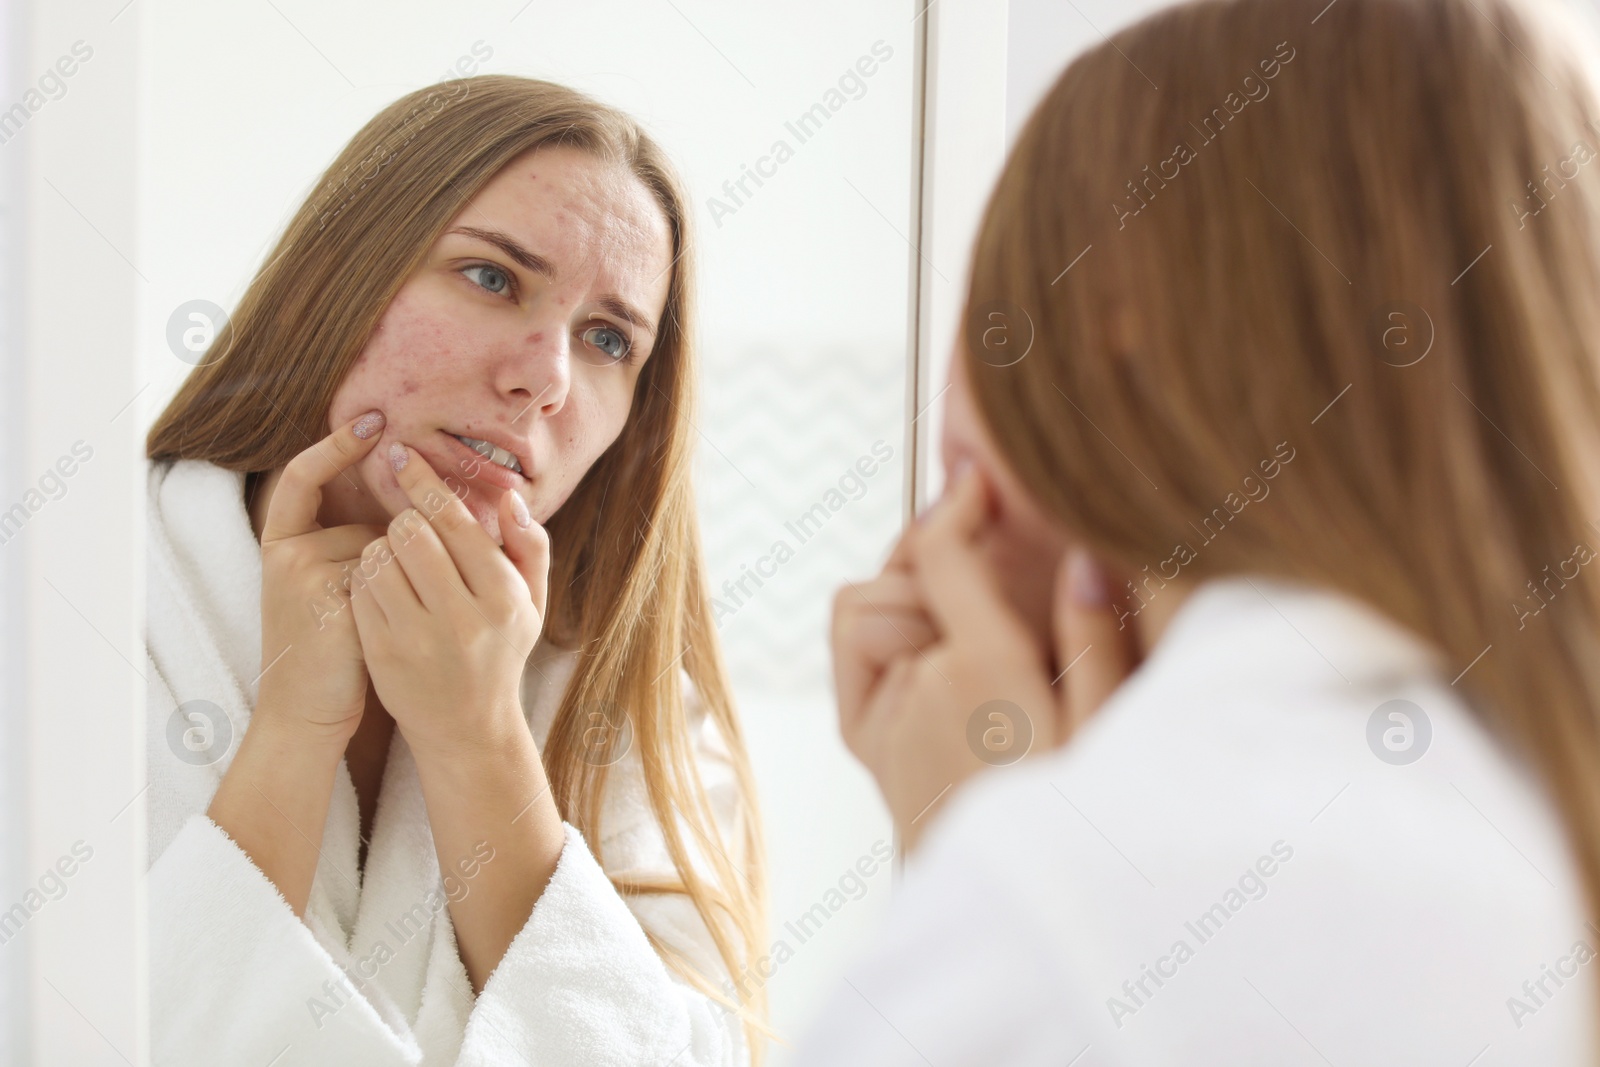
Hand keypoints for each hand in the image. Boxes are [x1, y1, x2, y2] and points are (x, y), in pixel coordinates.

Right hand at [255, 411, 389, 747]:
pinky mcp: (332, 603)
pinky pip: (390, 579)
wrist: (306, 711)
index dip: (335, 446)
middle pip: (365, 524)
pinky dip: (403, 600)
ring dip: (401, 583)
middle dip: (393, 557)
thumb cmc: (332, 647)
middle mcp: (285, 554)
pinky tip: (376, 633)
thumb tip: (409, 501)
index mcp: (279, 544)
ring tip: (370, 627)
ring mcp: (305, 578)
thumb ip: (350, 544)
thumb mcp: (329, 585)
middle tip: (374, 602)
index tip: (373, 419)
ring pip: (383, 552)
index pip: (303, 477)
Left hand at [349, 442, 549, 758]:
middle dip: (403, 517)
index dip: (422, 480)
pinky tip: (382, 590)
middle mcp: (463, 619)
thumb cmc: (500, 653)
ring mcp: (418, 639)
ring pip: (377, 557)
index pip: (455, 521)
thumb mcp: (532, 604)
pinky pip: (359, 590)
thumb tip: (508, 496)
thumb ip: (529, 546)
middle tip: (408, 524)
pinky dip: (365, 579)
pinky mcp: (382, 653)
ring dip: (381, 548)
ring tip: (398, 563)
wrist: (466, 728)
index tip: (401, 454)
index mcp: (504, 598)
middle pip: (410, 531)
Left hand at [831, 465, 1134, 852]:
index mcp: (983, 673)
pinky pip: (852, 651)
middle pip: (899, 572)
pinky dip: (878, 632)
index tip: (980, 485)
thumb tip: (1084, 558)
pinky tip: (930, 651)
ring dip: (907, 596)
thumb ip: (1095, 641)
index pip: (943, 553)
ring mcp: (881, 715)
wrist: (1009, 924)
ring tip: (970, 624)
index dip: (958, 504)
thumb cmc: (1076, 830)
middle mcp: (918, 687)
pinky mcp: (865, 741)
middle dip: (936, 554)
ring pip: (864, 607)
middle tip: (986, 560)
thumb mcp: (1109, 734)